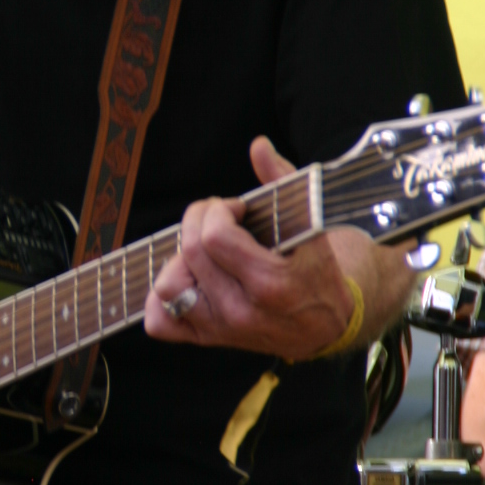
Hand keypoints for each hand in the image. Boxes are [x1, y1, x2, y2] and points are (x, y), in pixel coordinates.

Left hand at [145, 136, 401, 358]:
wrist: (325, 324)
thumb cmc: (316, 270)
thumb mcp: (310, 225)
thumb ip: (282, 181)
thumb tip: (258, 145)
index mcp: (270, 283)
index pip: (214, 236)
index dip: (218, 210)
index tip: (236, 208)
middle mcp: (241, 311)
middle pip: (191, 252)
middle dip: (198, 220)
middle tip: (218, 218)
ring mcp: (221, 329)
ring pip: (168, 286)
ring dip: (179, 257)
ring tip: (203, 248)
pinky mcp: (207, 339)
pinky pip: (160, 322)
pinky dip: (161, 299)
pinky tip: (187, 278)